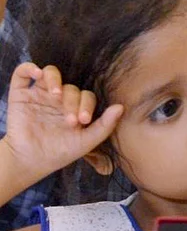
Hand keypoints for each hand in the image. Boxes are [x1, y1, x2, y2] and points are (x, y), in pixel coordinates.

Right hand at [0, 63, 122, 186]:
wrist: (30, 162)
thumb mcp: (87, 142)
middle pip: (71, 88)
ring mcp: (40, 95)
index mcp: (76, 107)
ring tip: (56, 95)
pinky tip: (37, 74)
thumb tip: (121, 107)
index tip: (82, 121)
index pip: (87, 96)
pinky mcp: (20, 95)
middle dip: (72, 102)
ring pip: (51, 74)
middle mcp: (59, 99)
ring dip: (55, 80)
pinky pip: (22, 74)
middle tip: (69, 120)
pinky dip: (29, 68)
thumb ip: (105, 125)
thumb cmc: (60, 152)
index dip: (87, 105)